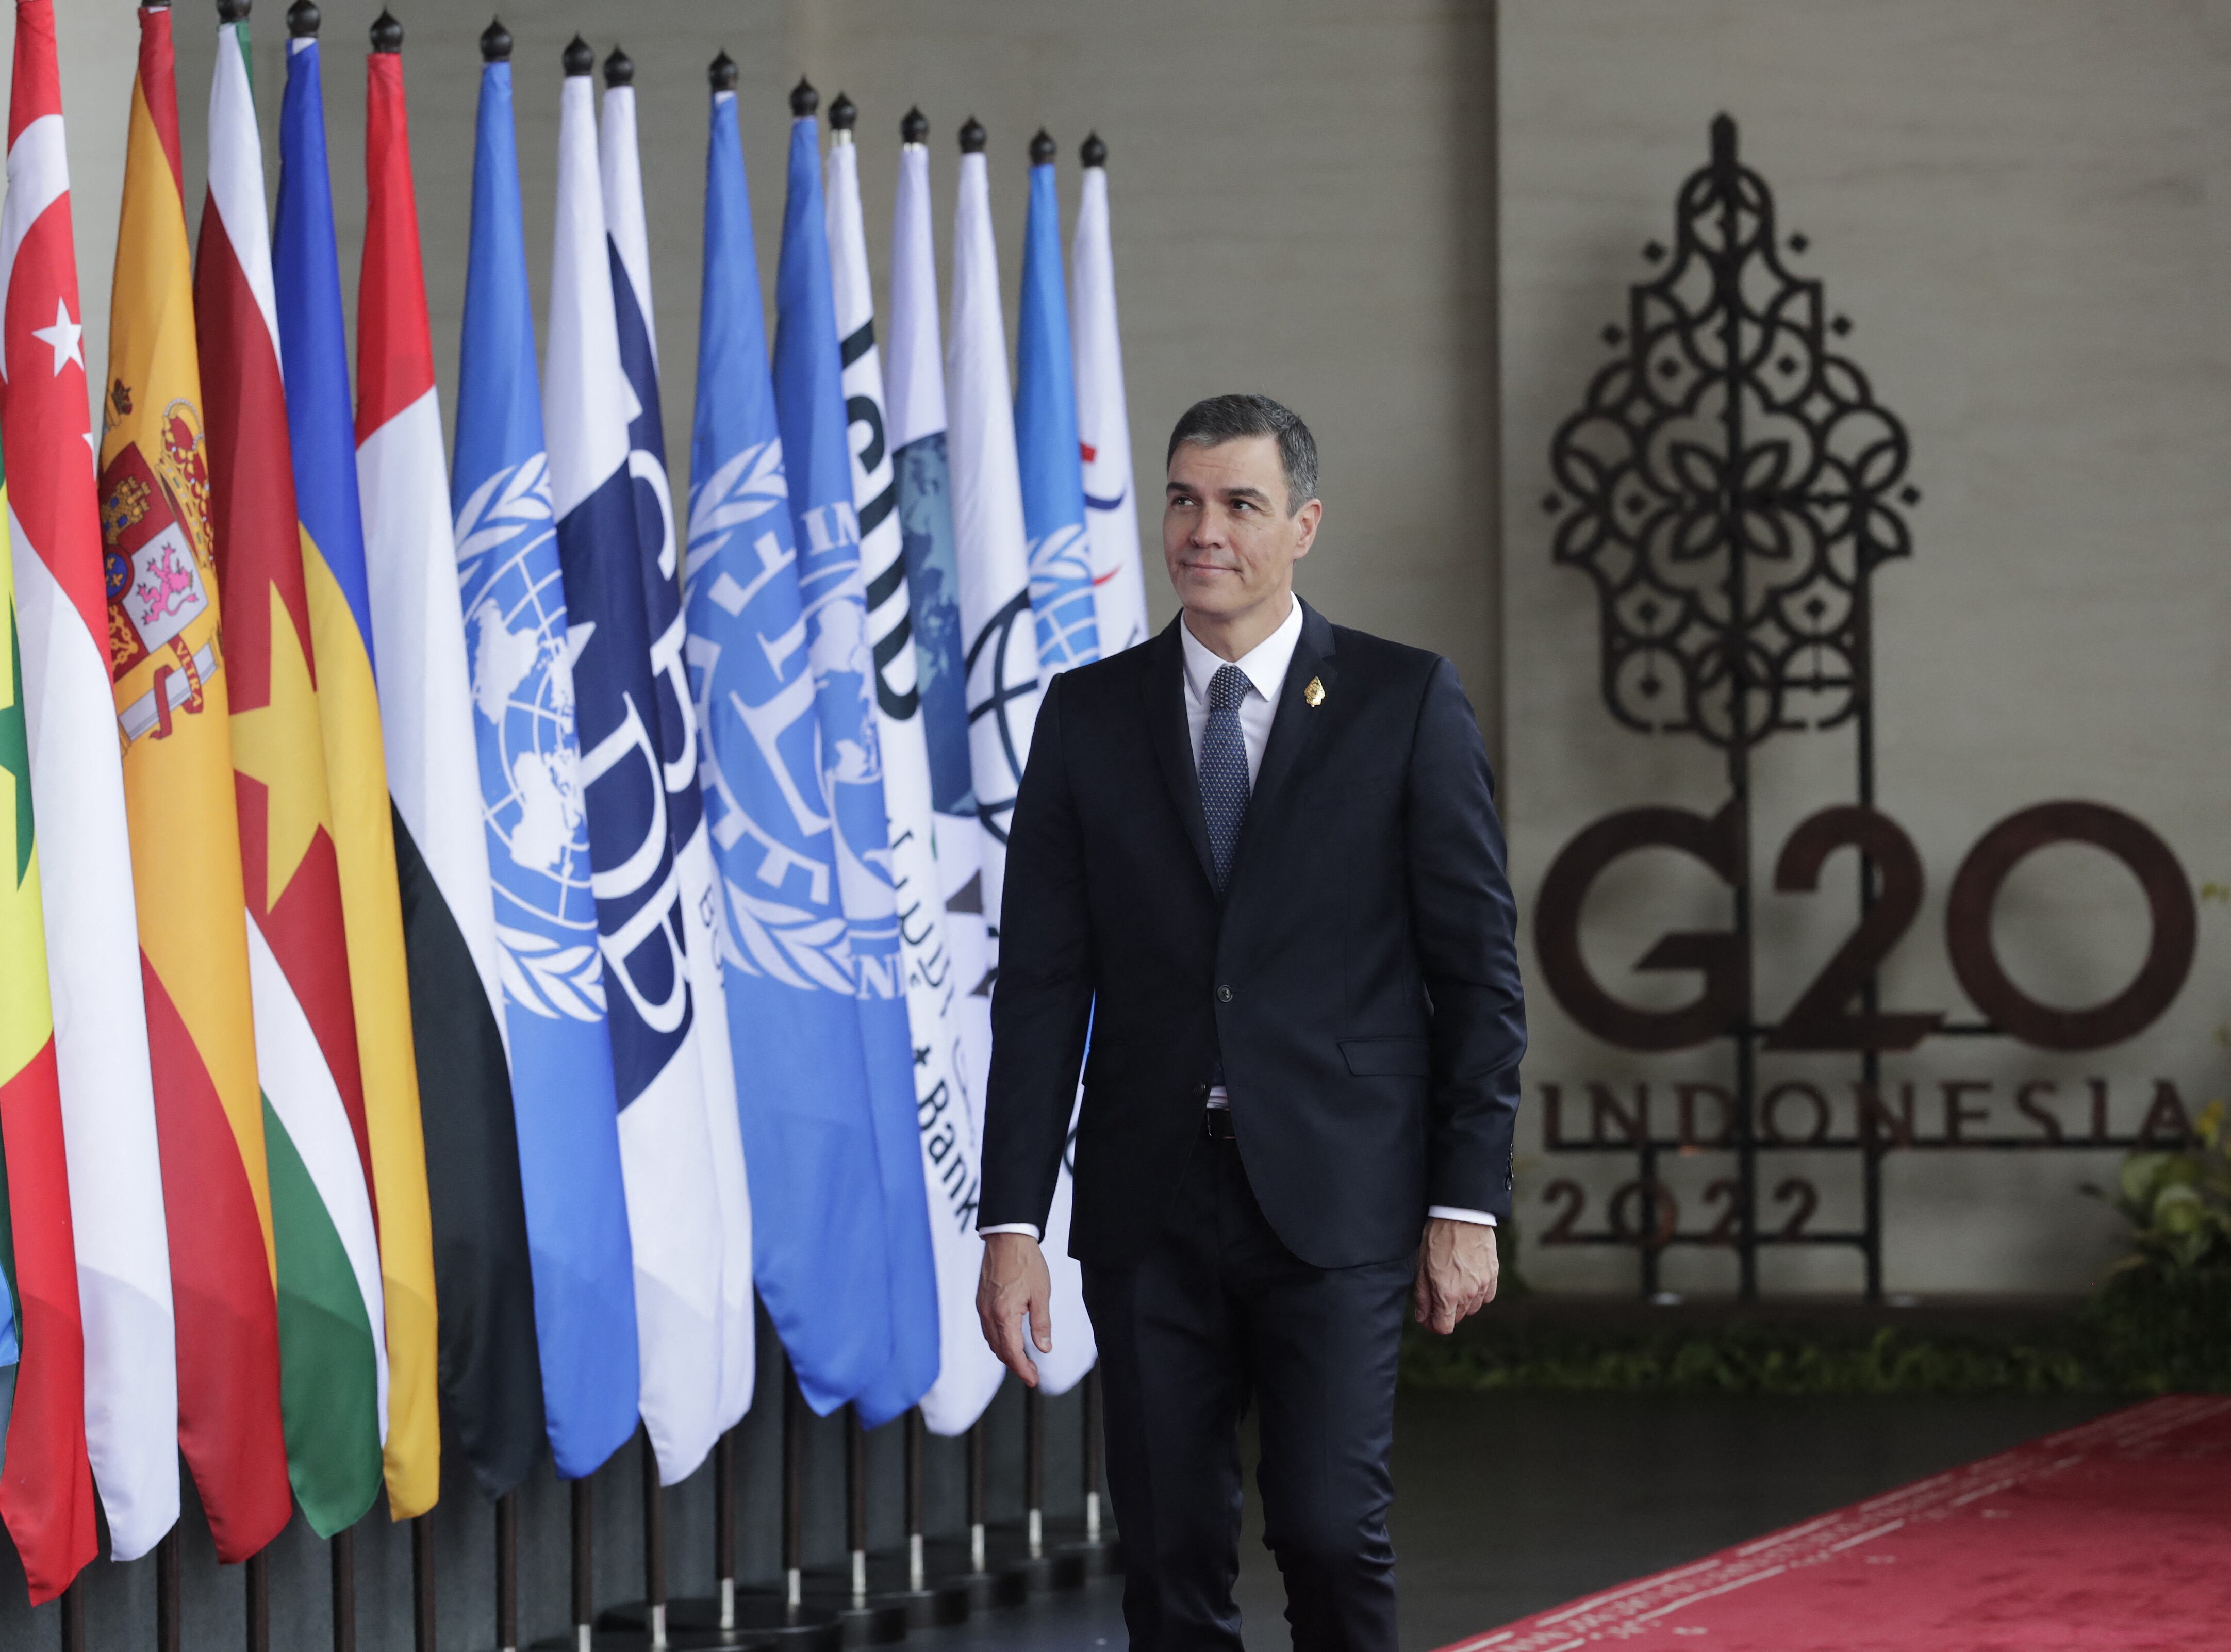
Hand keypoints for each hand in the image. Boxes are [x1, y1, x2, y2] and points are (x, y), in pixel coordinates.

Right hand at [977, 1232, 1052, 1386]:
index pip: (1012, 1352)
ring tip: (1022, 1360)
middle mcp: (989, 1314)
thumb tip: (1044, 1349)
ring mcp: (982, 1307)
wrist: (1007, 1238)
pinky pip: (987, 1328)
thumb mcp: (1041, 1294)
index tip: (1033, 1380)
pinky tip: (1009, 1340)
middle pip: (1000, 1350)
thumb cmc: (1027, 1263)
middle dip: (1016, 1365)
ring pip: (991, 1341)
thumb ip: (1041, 1324)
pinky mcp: (981, 1300)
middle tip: (1032, 1374)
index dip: (1023, 1369)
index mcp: (1004, 1314)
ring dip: (1006, 1354)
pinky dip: (998, 1340)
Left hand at [1413, 1218, 1497, 1334]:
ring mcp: (1483, 1285)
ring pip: (1473, 1308)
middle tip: (1437, 1295)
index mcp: (1448, 1294)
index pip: (1444, 1327)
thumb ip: (1423, 1297)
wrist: (1462, 1215)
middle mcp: (1468, 1294)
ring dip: (1462, 1303)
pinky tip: (1469, 1281)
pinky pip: (1487, 1296)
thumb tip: (1423, 1317)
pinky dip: (1478, 1294)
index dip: (1434, 1325)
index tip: (1429, 1318)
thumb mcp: (1422, 1267)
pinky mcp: (1493, 1275)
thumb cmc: (1438, 1239)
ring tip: (1453, 1283)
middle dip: (1446, 1312)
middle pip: (1458, 1318)